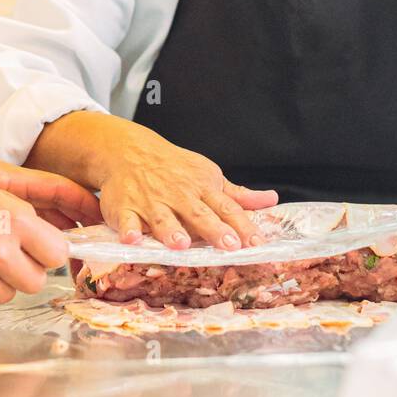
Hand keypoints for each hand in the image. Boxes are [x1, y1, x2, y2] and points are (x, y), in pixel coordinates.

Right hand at [0, 158, 74, 305]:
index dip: (50, 249)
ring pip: (9, 294)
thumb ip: (26, 218)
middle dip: (30, 269)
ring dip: (2, 280)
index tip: (44, 246)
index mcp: (13, 221)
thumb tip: (53, 242)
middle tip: (15, 253)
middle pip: (37, 281)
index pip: (58, 253)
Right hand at [27, 113, 277, 249]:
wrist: (131, 150)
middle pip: (199, 214)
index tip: (256, 242)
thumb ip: (238, 195)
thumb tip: (271, 201)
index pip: (227, 208)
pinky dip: (129, 229)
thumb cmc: (176, 170)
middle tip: (229, 245)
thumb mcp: (209, 176)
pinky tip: (132, 239)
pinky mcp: (124, 207)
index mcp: (202, 188)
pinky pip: (126, 219)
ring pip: (163, 218)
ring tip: (180, 244)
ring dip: (171, 230)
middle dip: (214, 229)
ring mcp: (151, 201)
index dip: (242, 225)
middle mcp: (179, 195)